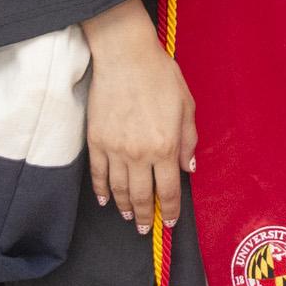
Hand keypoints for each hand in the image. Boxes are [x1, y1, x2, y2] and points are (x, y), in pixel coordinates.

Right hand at [84, 0, 195, 233]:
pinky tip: (105, 199)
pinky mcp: (96, 141)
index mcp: (166, 146)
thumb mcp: (186, 106)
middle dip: (145, 216)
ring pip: (118, 190)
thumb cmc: (161, 76)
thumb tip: (189, 168)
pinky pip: (98, 174)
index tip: (169, 221)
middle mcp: (139, 154)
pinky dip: (101, 190)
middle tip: (145, 228)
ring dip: (124, 207)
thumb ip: (188, 140)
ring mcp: (114, 149)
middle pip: (141, 196)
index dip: (169, 210)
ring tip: (128, 216)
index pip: (169, 189)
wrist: (125, 57)